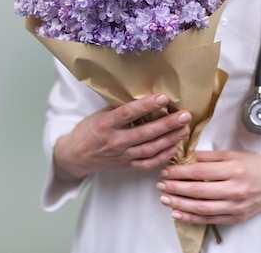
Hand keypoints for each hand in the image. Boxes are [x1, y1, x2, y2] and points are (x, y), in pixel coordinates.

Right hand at [53, 94, 190, 180]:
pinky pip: (147, 163)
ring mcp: (121, 155)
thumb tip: (144, 95)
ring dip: (169, 139)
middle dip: (167, 124)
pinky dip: (162, 157)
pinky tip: (174, 148)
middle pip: (145, 133)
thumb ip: (119, 108)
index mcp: (106, 124)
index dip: (147, 105)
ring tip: (184, 129)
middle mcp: (114, 141)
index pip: (128, 113)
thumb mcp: (99, 114)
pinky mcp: (126, 166)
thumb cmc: (89, 131)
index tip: (164, 98)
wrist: (75, 156)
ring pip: (150, 149)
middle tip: (185, 115)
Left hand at [156, 150, 260, 224]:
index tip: (166, 170)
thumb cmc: (257, 167)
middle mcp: (236, 189)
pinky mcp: (236, 218)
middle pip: (198, 191)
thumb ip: (211, 156)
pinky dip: (192, 218)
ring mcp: (236, 206)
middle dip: (175, 188)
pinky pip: (210, 220)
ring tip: (165, 199)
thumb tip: (187, 156)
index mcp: (235, 169)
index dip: (180, 172)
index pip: (200, 172)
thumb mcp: (235, 154)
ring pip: (202, 208)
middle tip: (160, 185)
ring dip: (180, 204)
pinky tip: (178, 213)